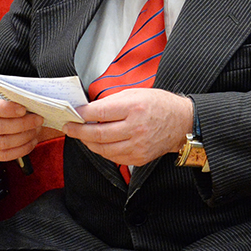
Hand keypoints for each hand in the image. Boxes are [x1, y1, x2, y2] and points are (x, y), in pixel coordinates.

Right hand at [0, 84, 43, 162]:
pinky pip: (4, 155)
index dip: (7, 109)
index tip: (23, 109)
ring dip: (24, 137)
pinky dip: (21, 149)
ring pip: (2, 143)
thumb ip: (12, 93)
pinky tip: (32, 141)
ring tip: (36, 130)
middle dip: (22, 124)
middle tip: (38, 119)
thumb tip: (30, 99)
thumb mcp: (0, 90)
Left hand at [64, 89, 194, 166]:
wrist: (182, 122)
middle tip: (69, 127)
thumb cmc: (160, 105)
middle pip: (97, 134)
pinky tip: (99, 143)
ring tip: (82, 135)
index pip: (99, 113)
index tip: (74, 113)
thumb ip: (112, 102)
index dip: (82, 114)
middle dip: (78, 131)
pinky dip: (102, 150)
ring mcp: (137, 145)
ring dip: (88, 142)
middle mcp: (136, 128)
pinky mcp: (139, 157)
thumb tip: (90, 110)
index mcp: (134, 108)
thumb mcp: (136, 93)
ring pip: (102, 149)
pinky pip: (113, 157)